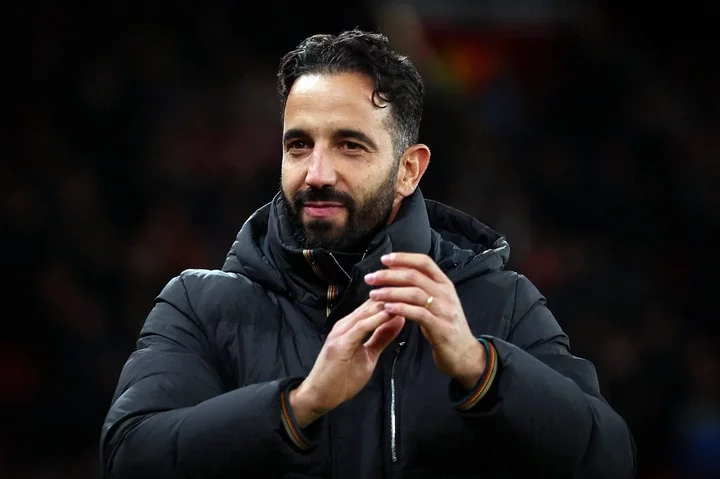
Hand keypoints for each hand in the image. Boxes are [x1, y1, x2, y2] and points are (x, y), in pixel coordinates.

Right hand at [290, 299, 404, 426]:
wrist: (319, 396)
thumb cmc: (342, 378)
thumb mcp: (369, 355)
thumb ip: (382, 337)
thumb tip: (399, 319)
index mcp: (351, 325)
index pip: (373, 305)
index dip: (391, 296)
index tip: (410, 290)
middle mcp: (344, 325)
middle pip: (370, 304)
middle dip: (390, 295)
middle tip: (411, 286)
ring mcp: (340, 333)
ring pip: (366, 312)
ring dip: (385, 304)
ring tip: (403, 294)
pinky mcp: (340, 344)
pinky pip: (360, 327)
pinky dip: (376, 320)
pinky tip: (389, 314)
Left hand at [365, 253, 485, 389]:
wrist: (465, 354)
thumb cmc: (446, 327)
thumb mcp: (437, 303)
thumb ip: (422, 288)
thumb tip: (398, 273)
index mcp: (444, 284)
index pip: (424, 262)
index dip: (403, 258)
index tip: (384, 259)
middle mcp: (446, 293)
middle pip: (415, 276)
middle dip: (389, 275)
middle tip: (371, 278)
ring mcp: (445, 310)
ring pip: (415, 293)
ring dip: (391, 292)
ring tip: (374, 295)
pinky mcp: (441, 328)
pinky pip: (418, 314)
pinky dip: (401, 309)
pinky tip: (387, 309)